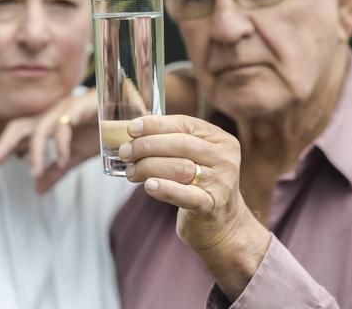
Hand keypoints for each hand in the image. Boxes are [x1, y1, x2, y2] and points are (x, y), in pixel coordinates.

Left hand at [0, 89, 98, 193]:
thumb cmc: (100, 130)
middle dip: (4, 144)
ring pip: (40, 128)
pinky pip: (64, 124)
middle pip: (19, 126)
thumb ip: (56, 171)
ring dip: (36, 152)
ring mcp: (66, 109)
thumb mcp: (75, 156)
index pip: (18, 134)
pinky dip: (61, 143)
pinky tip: (63, 159)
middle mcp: (52, 115)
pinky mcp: (82, 107)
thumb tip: (37, 189)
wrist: (129, 116)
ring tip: (36, 173)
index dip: (2, 147)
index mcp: (47, 125)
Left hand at [118, 114, 266, 254]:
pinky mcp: (213, 206)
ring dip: (149, 167)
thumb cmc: (199, 186)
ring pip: (181, 167)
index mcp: (221, 140)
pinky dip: (165, 189)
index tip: (131, 129)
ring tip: (132, 172)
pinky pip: (187, 196)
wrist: (221, 226)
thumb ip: (173, 142)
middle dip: (148, 146)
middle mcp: (225, 159)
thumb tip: (133, 132)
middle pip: (182, 144)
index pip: (185, 124)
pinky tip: (149, 186)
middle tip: (125, 153)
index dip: (156, 124)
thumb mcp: (195, 158)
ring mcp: (222, 183)